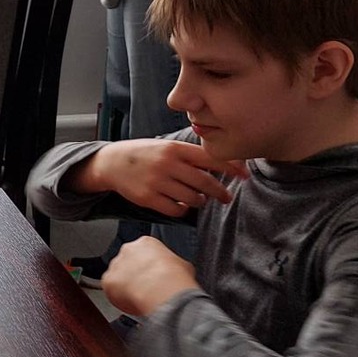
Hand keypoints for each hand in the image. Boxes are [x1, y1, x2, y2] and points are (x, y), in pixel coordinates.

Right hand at [78, 139, 245, 215]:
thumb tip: (223, 164)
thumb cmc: (145, 154)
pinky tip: (181, 204)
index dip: (231, 167)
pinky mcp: (148, 198)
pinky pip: (176, 209)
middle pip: (205, 182)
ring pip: (192, 198)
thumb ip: (190, 154)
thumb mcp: (167, 146)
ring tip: (199, 199)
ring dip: (200, 201)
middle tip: (226, 197)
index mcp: (175, 149)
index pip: (210, 158)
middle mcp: (168, 164)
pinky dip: (183, 209)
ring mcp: (157, 182)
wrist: (112, 162)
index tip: (245, 175)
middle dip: (220, 192)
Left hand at [103, 238, 198, 318]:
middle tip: (144, 288)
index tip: (152, 277)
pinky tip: (131, 302)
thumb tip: (179, 272)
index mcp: (146, 243)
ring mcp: (116, 265)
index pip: (143, 253)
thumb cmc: (174, 278)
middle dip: (134, 275)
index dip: (148, 267)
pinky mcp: (108, 281)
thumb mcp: (184, 265)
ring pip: (117, 277)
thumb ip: (175, 265)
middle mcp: (127, 250)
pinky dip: (118, 297)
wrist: (163, 290)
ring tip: (139, 298)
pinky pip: (110, 290)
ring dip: (125, 286)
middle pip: (128, 263)